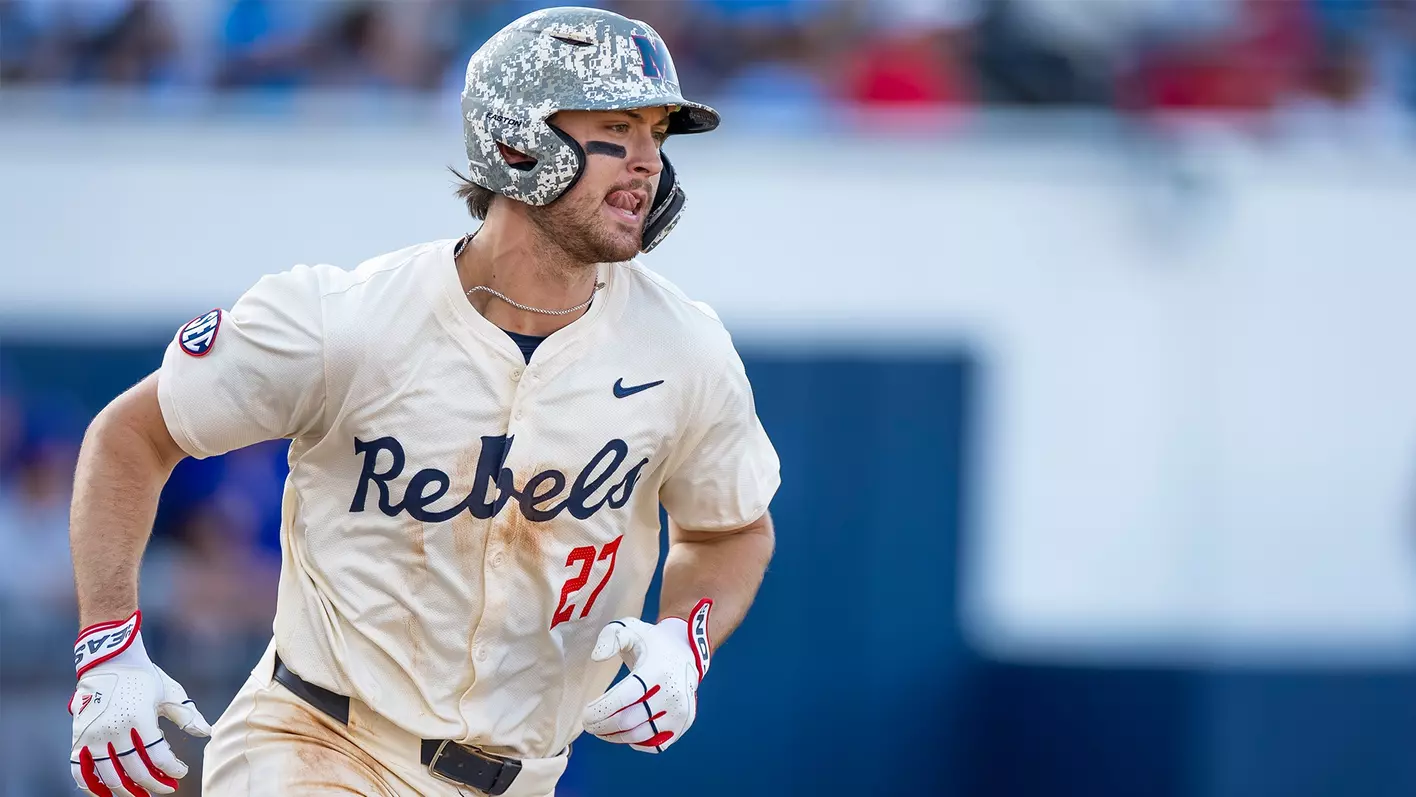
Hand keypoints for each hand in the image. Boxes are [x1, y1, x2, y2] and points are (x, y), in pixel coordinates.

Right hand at [69, 611, 211, 795]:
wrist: (109, 660)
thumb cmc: (144, 677)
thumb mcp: (170, 692)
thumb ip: (187, 714)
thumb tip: (207, 733)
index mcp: (140, 717)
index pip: (157, 755)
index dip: (170, 769)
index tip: (181, 773)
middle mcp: (114, 729)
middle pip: (134, 769)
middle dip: (153, 783)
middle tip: (166, 789)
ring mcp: (93, 735)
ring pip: (109, 775)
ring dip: (125, 790)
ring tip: (140, 795)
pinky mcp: (78, 737)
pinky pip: (80, 770)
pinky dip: (91, 786)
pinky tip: (106, 793)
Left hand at [581, 598, 711, 753]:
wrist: (686, 650)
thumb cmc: (651, 641)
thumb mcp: (630, 629)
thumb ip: (609, 638)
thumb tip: (596, 658)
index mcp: (657, 671)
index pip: (623, 699)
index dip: (600, 710)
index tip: (585, 713)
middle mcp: (672, 694)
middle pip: (628, 721)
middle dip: (602, 725)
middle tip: (588, 724)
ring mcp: (680, 712)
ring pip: (639, 736)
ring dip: (615, 737)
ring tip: (601, 730)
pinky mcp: (683, 724)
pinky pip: (655, 745)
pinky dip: (636, 743)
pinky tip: (624, 733)